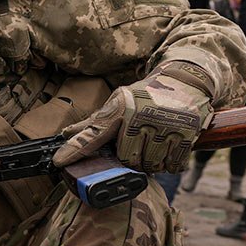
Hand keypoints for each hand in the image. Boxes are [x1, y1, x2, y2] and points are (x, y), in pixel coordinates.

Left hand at [53, 64, 213, 173]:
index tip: (58, 162)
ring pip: (151, 165)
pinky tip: (169, 147)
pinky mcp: (186, 133)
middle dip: (133, 157)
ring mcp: (165, 125)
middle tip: (140, 144)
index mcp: (121, 108)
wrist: (186, 80)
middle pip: (127, 159)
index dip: (75, 150)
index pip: (93, 134)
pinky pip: (172, 166)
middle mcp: (141, 116)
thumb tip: (66, 134)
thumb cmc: (147, 94)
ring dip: (153, 161)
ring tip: (156, 143)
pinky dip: (170, 163)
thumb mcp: (119, 101)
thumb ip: (95, 122)